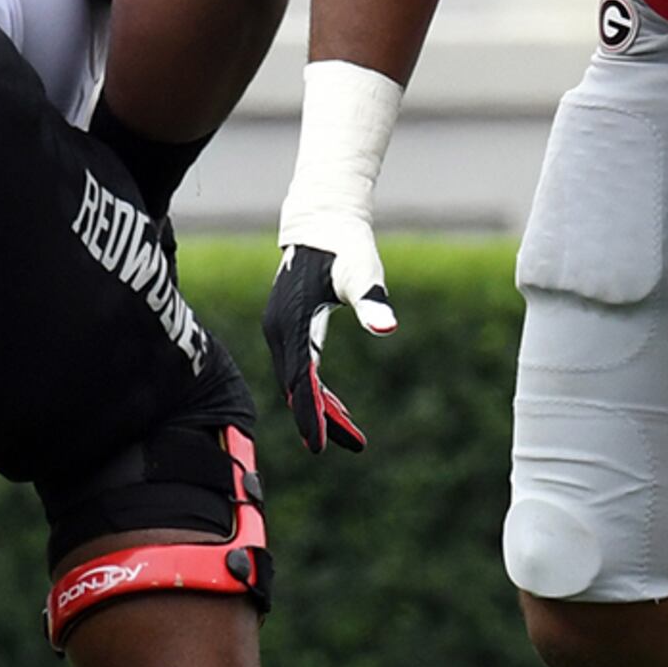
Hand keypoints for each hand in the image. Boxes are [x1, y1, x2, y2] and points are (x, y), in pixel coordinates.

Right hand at [261, 222, 389, 454]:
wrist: (322, 219)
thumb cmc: (345, 244)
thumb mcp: (362, 272)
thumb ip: (373, 301)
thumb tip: (388, 327)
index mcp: (293, 322)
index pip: (300, 380)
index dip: (310, 415)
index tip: (321, 446)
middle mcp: (280, 330)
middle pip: (297, 387)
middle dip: (322, 419)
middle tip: (356, 444)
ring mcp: (280, 329)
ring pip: (298, 381)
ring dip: (321, 407)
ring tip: (353, 433)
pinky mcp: (287, 327)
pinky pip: (300, 368)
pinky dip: (316, 388)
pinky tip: (336, 405)